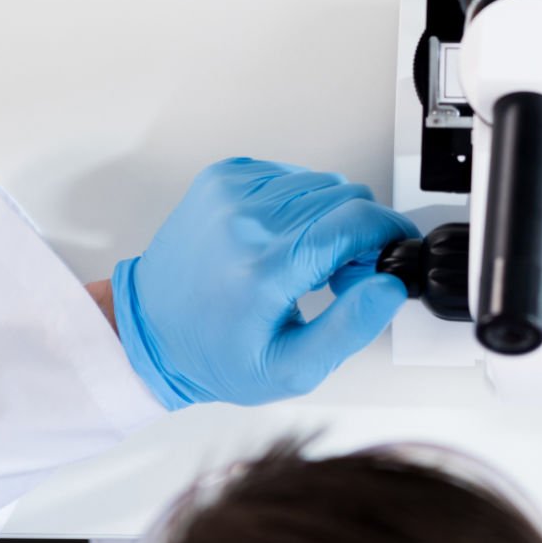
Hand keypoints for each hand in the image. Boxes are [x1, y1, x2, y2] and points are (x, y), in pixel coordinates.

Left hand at [111, 158, 415, 408]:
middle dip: (360, 231)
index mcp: (265, 269)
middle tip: (342, 272)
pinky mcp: (221, 179)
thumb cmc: (216, 353)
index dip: (387, 234)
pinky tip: (284, 237)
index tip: (390, 251)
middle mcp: (245, 222)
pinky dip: (300, 202)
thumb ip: (350, 327)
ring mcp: (230, 194)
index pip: (356, 221)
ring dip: (331, 215)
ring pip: (321, 181)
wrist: (151, 331)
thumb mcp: (293, 368)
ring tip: (309, 258)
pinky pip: (290, 174)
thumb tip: (388, 285)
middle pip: (344, 196)